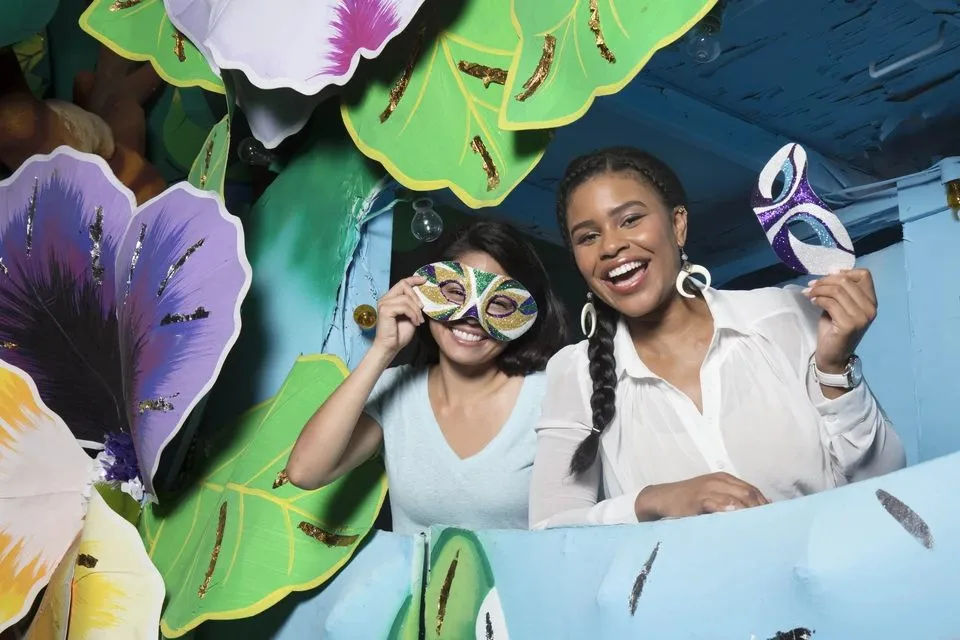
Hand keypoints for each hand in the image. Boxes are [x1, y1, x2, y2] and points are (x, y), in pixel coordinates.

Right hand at [372, 275, 426, 356]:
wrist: (390, 347)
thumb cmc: (399, 334)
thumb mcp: (411, 315)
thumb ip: (413, 305)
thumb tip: (423, 297)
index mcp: (391, 298)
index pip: (402, 283)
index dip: (413, 279)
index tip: (425, 280)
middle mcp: (385, 299)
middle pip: (403, 286)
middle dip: (416, 296)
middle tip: (422, 308)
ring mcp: (384, 303)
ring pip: (406, 298)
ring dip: (416, 310)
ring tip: (419, 320)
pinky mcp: (385, 310)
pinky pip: (404, 307)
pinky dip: (413, 314)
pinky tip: (415, 322)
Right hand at [635, 473, 768, 519]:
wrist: (661, 499)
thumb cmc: (687, 502)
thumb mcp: (710, 497)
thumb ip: (730, 501)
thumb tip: (755, 514)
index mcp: (724, 479)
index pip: (752, 490)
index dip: (765, 505)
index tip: (775, 521)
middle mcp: (718, 480)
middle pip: (748, 493)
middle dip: (761, 510)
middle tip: (771, 528)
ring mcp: (708, 488)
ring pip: (737, 497)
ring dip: (751, 511)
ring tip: (761, 527)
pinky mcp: (698, 498)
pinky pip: (719, 503)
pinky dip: (731, 510)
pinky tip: (739, 519)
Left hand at [803, 269, 876, 371]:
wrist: (833, 355)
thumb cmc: (835, 329)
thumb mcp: (840, 305)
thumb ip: (840, 290)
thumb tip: (832, 270)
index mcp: (871, 301)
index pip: (864, 275)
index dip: (844, 272)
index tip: (827, 276)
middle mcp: (870, 308)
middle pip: (846, 281)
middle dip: (824, 281)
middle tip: (811, 286)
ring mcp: (861, 317)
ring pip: (837, 291)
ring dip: (818, 290)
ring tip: (809, 294)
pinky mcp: (849, 324)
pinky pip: (830, 303)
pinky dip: (818, 299)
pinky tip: (812, 302)